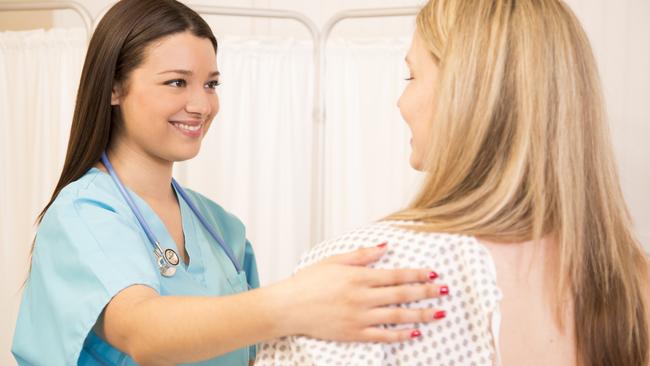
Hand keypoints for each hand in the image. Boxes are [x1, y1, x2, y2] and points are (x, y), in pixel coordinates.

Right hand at [275, 244, 447, 341]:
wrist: (288, 307)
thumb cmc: (309, 282)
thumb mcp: (334, 261)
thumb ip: (362, 255)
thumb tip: (385, 246)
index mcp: (358, 277)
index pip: (395, 275)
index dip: (416, 274)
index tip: (433, 274)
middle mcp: (362, 297)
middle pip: (401, 295)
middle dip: (426, 292)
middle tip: (444, 291)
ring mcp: (359, 317)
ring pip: (397, 316)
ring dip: (420, 314)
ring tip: (438, 312)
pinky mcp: (354, 334)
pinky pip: (382, 336)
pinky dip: (400, 335)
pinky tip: (414, 333)